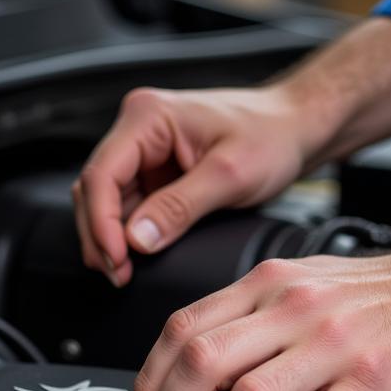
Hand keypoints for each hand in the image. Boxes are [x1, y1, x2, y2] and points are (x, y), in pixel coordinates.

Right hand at [72, 84, 323, 286]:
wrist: (294, 128)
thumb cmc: (271, 136)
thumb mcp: (229, 175)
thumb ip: (179, 208)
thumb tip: (136, 240)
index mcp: (148, 117)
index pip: (102, 174)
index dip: (101, 222)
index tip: (116, 259)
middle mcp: (139, 128)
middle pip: (95, 188)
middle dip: (101, 235)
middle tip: (118, 274)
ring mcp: (145, 150)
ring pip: (106, 200)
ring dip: (110, 237)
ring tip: (123, 272)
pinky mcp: (154, 169)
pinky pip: (127, 204)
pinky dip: (126, 232)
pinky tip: (135, 256)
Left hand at [132, 246, 390, 390]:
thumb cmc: (378, 295)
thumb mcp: (300, 282)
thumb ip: (249, 315)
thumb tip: (194, 362)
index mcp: (267, 285)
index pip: (181, 329)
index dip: (151, 381)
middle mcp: (292, 308)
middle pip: (201, 364)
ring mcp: (333, 345)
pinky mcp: (371, 383)